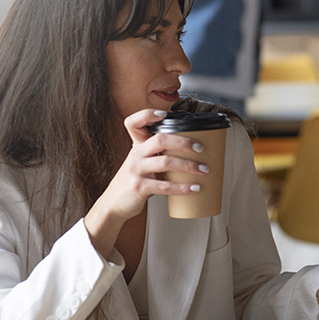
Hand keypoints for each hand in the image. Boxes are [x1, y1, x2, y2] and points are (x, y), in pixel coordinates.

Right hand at [83, 109, 208, 257]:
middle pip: (161, 139)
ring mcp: (136, 170)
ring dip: (189, 166)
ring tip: (204, 170)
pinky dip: (183, 187)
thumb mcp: (143, 163)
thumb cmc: (134, 182)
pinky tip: (195, 188)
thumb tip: (193, 153)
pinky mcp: (139, 187)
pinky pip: (164, 186)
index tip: (164, 114)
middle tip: (201, 148)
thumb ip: (160, 155)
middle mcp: (136, 154)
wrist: (114, 205)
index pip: (134, 123)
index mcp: (138, 146)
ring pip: (166, 162)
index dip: (147, 114)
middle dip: (184, 142)